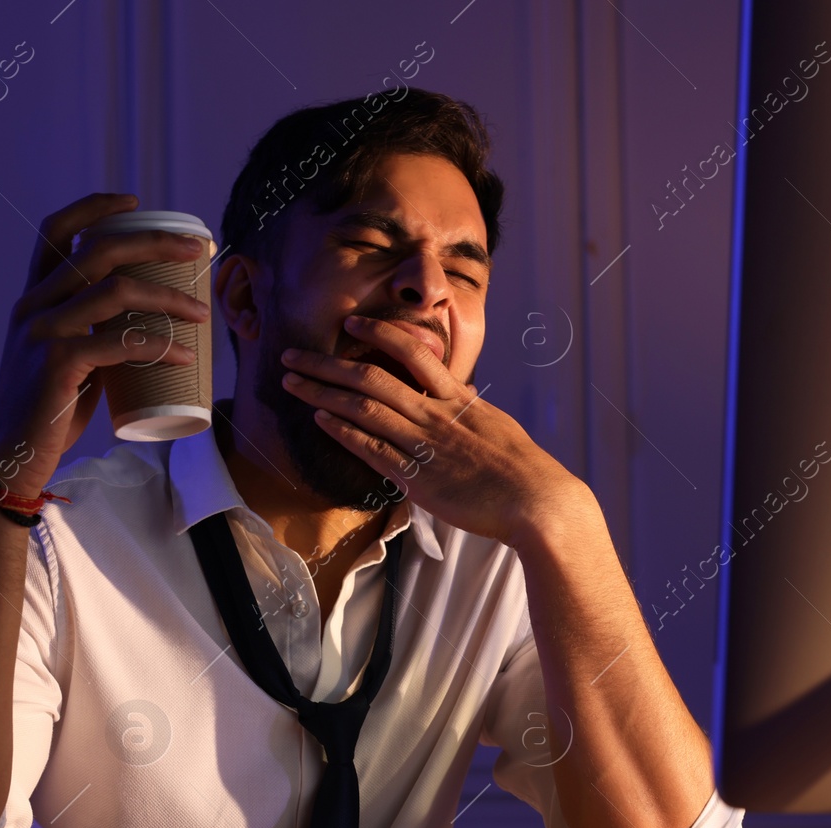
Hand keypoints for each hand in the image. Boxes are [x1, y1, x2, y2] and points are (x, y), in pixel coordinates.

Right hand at [0, 192, 208, 494]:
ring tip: (202, 312)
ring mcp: (43, 332)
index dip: (94, 207)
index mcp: (33, 298)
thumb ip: (92, 334)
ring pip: (116, 290)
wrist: (11, 458)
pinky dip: (161, 345)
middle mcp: (33, 306)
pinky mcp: (58, 364)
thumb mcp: (66, 359)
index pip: (54, 230)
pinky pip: (121, 342)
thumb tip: (144, 324)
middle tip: (197, 248)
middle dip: (154, 241)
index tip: (135, 202)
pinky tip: (187, 355)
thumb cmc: (47, 411)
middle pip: (99, 250)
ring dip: (169, 295)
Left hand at [279, 314, 585, 544]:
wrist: (538, 501)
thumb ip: (473, 407)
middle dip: (328, 364)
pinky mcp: (418, 478)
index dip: (378, 332)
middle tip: (294, 354)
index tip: (351, 322)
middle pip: (373, 377)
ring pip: (365, 409)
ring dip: (323, 393)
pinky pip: (373, 449)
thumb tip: (465, 389)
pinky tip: (320, 420)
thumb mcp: (497, 425)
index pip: (413, 352)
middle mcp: (437, 415)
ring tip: (292, 382)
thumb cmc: (522, 468)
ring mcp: (425, 445)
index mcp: (459, 398)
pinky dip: (344, 432)